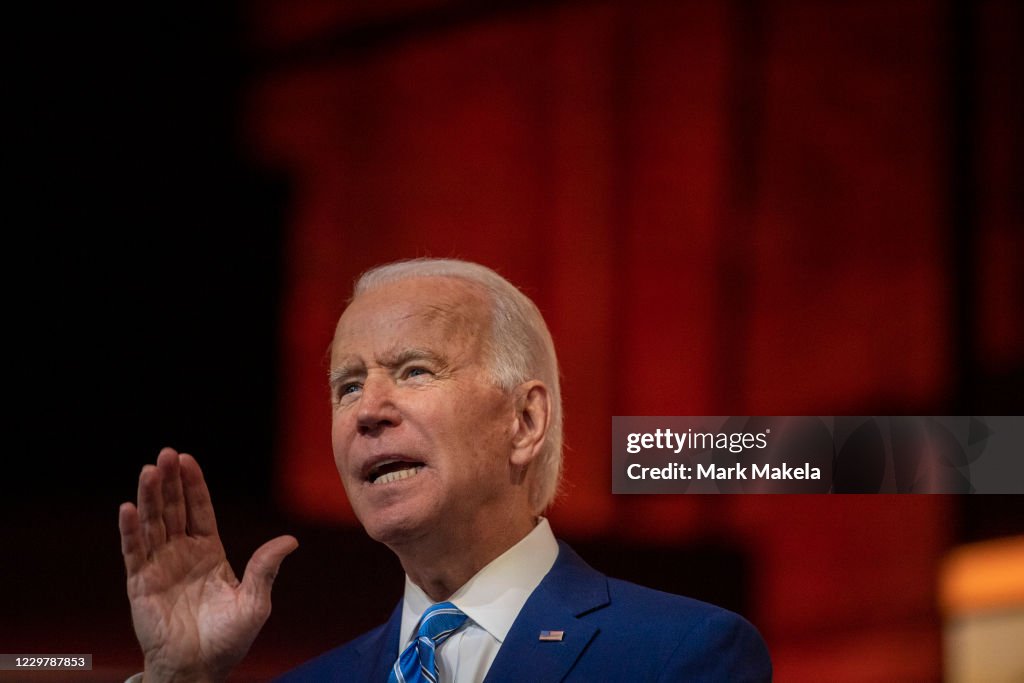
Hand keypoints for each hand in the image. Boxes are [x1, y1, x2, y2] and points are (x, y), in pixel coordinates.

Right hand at [119, 448, 297, 681]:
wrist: (199, 671)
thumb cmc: (228, 640)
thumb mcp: (255, 602)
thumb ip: (266, 568)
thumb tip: (290, 540)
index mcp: (209, 553)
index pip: (199, 510)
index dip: (193, 485)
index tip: (186, 459)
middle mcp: (182, 554)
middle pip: (174, 510)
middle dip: (170, 482)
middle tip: (165, 454)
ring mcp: (160, 567)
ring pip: (153, 524)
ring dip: (150, 497)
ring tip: (149, 470)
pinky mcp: (141, 585)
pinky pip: (134, 552)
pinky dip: (130, 530)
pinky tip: (128, 507)